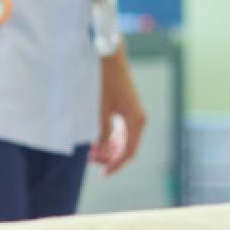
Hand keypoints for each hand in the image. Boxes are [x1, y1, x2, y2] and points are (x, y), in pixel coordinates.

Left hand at [89, 51, 146, 176]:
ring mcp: (134, 113)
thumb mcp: (99, 108)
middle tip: (90, 161)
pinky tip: (96, 140)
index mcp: (135, 121)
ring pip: (124, 139)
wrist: (108, 56)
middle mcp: (138, 119)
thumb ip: (102, 130)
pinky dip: (110, 137)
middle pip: (127, 147)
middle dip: (110, 157)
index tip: (102, 173)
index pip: (129, 152)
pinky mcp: (127, 108)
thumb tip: (102, 148)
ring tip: (90, 152)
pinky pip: (121, 130)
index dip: (115, 165)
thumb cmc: (104, 80)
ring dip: (109, 148)